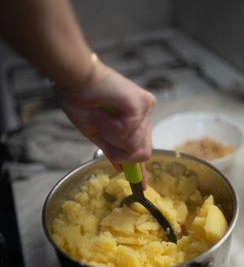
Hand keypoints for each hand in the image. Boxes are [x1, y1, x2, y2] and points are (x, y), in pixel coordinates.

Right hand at [59, 57, 154, 174]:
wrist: (74, 80)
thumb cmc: (82, 100)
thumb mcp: (96, 133)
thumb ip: (111, 150)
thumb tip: (121, 169)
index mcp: (135, 121)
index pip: (142, 149)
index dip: (141, 169)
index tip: (142, 186)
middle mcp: (145, 115)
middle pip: (142, 153)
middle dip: (119, 151)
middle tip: (102, 131)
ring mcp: (146, 109)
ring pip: (134, 145)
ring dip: (110, 135)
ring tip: (100, 116)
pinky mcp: (142, 104)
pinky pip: (128, 133)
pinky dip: (110, 126)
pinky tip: (103, 111)